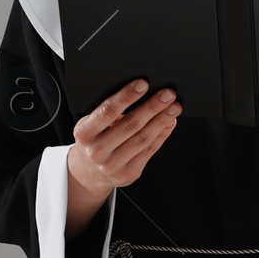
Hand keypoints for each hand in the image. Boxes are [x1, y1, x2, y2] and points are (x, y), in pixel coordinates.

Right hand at [69, 79, 181, 196]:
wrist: (89, 172)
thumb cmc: (94, 139)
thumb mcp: (91, 124)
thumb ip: (110, 111)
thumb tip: (142, 93)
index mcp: (84, 133)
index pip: (108, 111)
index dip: (126, 96)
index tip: (143, 84)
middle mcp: (97, 151)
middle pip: (130, 125)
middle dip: (152, 107)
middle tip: (168, 94)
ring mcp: (112, 165)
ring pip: (143, 138)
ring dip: (162, 120)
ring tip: (174, 107)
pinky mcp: (128, 173)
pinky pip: (149, 150)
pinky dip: (162, 134)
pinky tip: (169, 122)